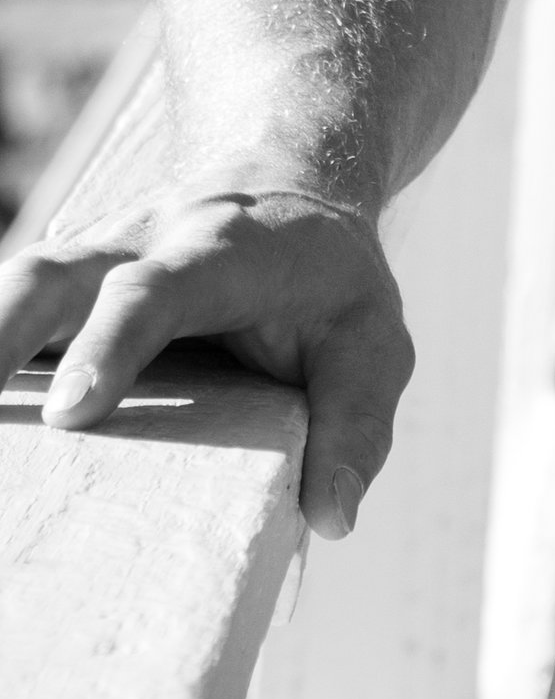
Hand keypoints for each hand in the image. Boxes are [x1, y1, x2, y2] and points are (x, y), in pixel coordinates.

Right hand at [0, 186, 412, 540]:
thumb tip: (332, 518)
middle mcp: (134, 244)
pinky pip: (0, 317)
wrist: (283, 180)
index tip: (74, 411)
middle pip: (47, 275)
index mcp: (217, 252)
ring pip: (7, 286)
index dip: (111, 342)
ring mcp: (83, 261)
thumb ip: (359, 421)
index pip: (157, 288)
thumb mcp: (373, 340)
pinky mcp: (55, 290)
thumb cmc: (328, 281)